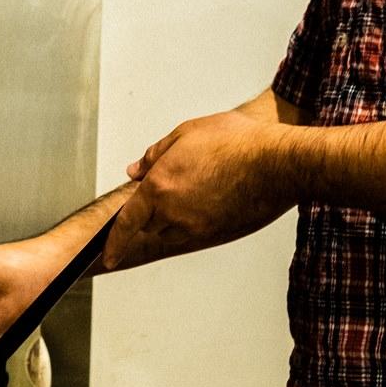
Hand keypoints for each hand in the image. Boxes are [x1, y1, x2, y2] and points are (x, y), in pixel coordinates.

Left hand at [104, 110, 298, 268]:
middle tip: (178, 180)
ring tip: (202, 184)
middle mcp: (175, 212)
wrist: (277, 163)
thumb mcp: (188, 133)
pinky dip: (197, 220)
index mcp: (160, 186)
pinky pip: (196, 233)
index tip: (108, 254)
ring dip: (176, 216)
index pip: (128, 221)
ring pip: (174, 230)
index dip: (114, 241)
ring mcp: (198, 227)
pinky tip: (215, 197)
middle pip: (151, 223)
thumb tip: (136, 169)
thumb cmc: (237, 142)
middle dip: (154, 207)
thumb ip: (155, 154)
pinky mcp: (218, 234)